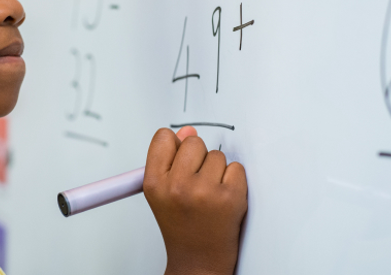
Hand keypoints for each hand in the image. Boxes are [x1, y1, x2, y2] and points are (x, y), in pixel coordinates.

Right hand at [143, 127, 247, 274]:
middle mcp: (177, 186)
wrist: (199, 260)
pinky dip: (234, 180)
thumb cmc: (181, 225)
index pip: (164, 137)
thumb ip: (170, 159)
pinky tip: (223, 198)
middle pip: (193, 142)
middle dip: (198, 158)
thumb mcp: (163, 192)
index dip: (175, 146)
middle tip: (196, 182)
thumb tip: (188, 131)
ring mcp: (204, 192)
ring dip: (217, 171)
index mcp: (154, 183)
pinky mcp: (230, 197)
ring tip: (209, 194)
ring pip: (217, 155)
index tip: (179, 160)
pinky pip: (236, 168)